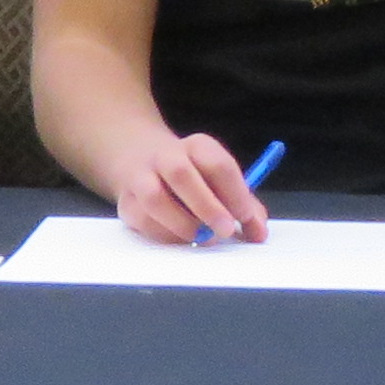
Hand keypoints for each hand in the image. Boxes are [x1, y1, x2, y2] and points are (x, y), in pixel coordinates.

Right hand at [104, 127, 268, 246]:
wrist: (140, 158)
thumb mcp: (220, 179)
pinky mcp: (126, 202)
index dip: (236, 193)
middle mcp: (166, 156)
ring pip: (156, 199)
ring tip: (203, 238)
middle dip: (207, 206)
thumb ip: (244, 204)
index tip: (247, 218)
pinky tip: (181, 238)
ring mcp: (141, 177)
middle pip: (181, 174)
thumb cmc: (193, 175)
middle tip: (226, 230)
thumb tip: (259, 233)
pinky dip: (166, 235)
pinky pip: (143, 221)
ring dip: (183, 224)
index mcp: (198, 147)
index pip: (218, 164)